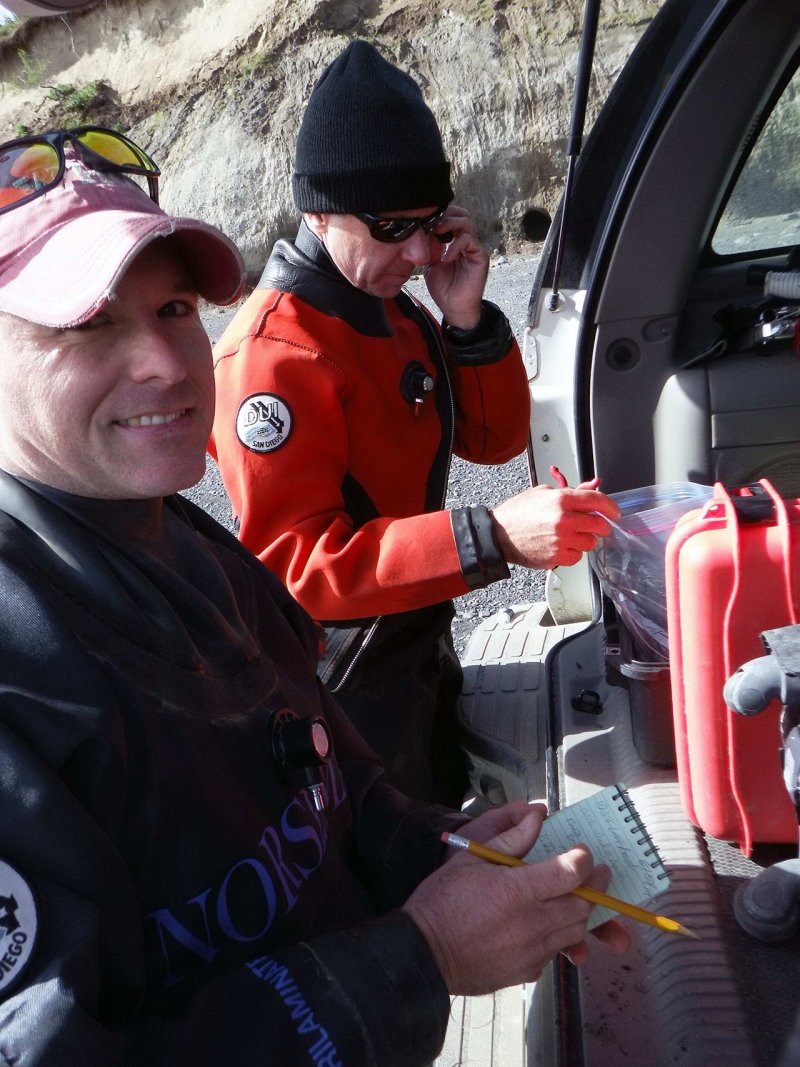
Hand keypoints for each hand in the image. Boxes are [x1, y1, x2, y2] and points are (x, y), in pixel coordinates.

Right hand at [403, 803, 629, 994]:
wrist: (423, 953)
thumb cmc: (443, 900)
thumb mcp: (471, 858)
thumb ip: (510, 838)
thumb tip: (537, 816)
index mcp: (517, 891)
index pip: (571, 873)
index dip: (584, 859)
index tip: (583, 851)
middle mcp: (531, 923)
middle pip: (583, 904)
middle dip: (595, 885)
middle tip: (596, 872)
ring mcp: (532, 952)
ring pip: (575, 930)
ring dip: (581, 912)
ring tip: (576, 896)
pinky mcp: (527, 972)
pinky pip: (555, 950)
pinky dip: (558, 935)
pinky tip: (545, 924)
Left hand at [422, 205, 488, 328]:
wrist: (454, 309)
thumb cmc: (443, 288)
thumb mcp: (430, 264)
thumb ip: (428, 247)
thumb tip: (422, 229)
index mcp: (454, 241)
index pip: (450, 218)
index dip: (438, 215)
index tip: (423, 221)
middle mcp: (466, 241)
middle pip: (461, 215)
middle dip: (445, 214)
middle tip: (430, 222)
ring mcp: (474, 248)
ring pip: (466, 223)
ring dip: (449, 224)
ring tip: (436, 232)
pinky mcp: (480, 256)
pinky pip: (469, 241)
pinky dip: (455, 245)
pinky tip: (445, 257)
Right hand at [490, 485, 619, 568]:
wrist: (498, 535)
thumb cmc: (518, 513)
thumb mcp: (543, 493)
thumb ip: (570, 493)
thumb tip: (591, 488)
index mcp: (561, 500)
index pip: (597, 501)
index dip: (610, 507)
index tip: (615, 512)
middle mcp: (564, 520)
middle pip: (600, 525)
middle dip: (601, 525)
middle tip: (596, 526)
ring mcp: (561, 541)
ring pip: (591, 543)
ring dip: (586, 539)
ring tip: (570, 535)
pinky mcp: (557, 557)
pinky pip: (578, 556)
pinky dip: (574, 552)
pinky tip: (562, 545)